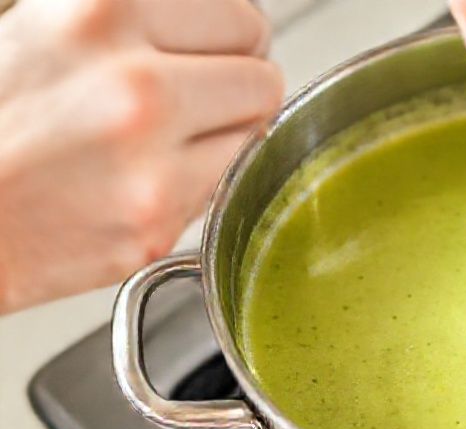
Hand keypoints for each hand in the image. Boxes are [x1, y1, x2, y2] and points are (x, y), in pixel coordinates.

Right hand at [0, 0, 283, 312]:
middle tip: (199, 98)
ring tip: (165, 138)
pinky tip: (148, 174)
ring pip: (256, 135)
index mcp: (103, 9)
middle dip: (239, 88)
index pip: (240, 16)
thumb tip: (228, 23)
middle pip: (263, 77)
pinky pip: (225, 188)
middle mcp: (132, 81)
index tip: (213, 53)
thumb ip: (140, 19)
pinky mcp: (153, 221)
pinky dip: (201, 181)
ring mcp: (147, 159)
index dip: (230, 39)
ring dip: (225, 135)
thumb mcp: (53, 26)